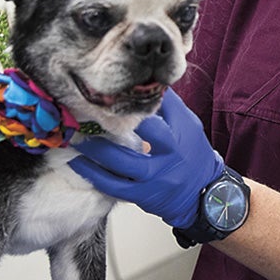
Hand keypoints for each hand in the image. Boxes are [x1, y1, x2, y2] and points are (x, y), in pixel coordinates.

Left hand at [68, 89, 224, 227]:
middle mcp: (168, 155)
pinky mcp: (141, 195)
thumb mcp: (189, 125)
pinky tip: (78, 164)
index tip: (118, 92)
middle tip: (89, 114)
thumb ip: (169, 106)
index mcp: (180, 133)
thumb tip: (147, 84)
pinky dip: (93, 175)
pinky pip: (113, 186)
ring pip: (120, 163)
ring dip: (95, 150)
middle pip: (139, 136)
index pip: (160, 111)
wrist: (203, 192)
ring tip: (76, 138)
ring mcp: (154, 177)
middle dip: (113, 125)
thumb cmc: (194, 154)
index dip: (138, 102)